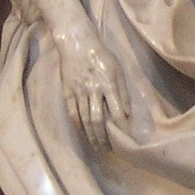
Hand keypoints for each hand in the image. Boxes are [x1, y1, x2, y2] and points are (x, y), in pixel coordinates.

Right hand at [53, 23, 128, 148]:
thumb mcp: (118, 69)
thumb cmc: (101, 55)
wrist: (77, 43)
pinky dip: (78, 127)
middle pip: (97, 120)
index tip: (125, 139)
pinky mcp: (68, 92)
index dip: (121, 127)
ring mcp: (78, 92)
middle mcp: (93, 90)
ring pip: (84, 120)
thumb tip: (127, 114)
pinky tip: (83, 135)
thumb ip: (123, 92)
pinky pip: (72, 114)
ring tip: (97, 147)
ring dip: (91, 136)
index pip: (116, 111)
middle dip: (103, 138)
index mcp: (108, 84)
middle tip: (108, 150)